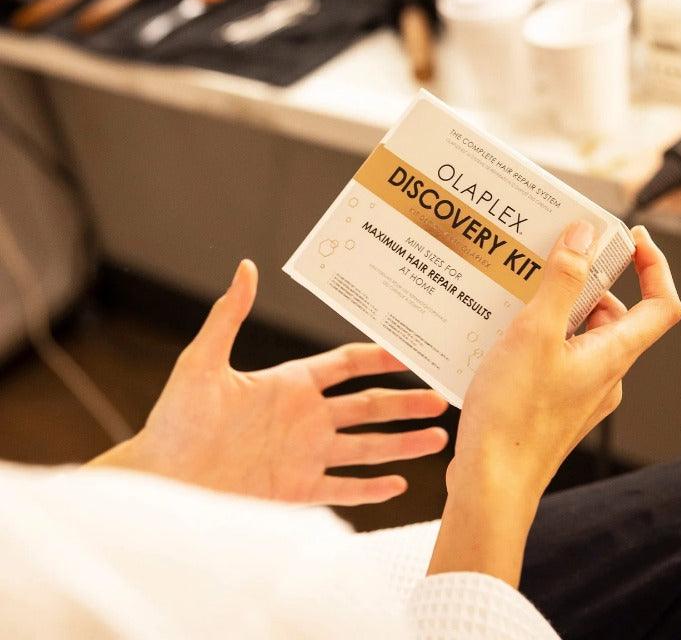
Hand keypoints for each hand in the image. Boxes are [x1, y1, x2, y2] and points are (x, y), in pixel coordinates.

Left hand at [92, 260, 447, 504]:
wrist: (161, 476)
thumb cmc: (176, 416)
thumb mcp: (203, 360)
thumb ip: (228, 315)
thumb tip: (245, 267)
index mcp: (290, 384)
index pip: (345, 365)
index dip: (378, 357)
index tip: (410, 352)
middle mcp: (305, 418)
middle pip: (368, 406)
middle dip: (405, 402)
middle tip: (441, 397)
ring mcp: (304, 455)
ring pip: (367, 448)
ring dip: (403, 443)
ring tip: (438, 439)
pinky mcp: (295, 490)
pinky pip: (343, 489)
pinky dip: (372, 490)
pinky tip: (400, 485)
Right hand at [429, 223, 680, 585]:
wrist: (492, 483)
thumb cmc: (514, 415)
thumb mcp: (535, 334)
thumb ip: (562, 281)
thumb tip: (585, 236)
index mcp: (613, 355)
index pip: (661, 304)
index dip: (654, 265)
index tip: (629, 239)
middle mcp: (604, 375)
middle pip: (610, 314)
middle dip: (581, 283)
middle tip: (546, 260)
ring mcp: (579, 392)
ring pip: (576, 336)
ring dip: (550, 310)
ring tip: (512, 294)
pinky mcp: (553, 404)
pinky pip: (553, 357)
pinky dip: (533, 338)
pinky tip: (496, 334)